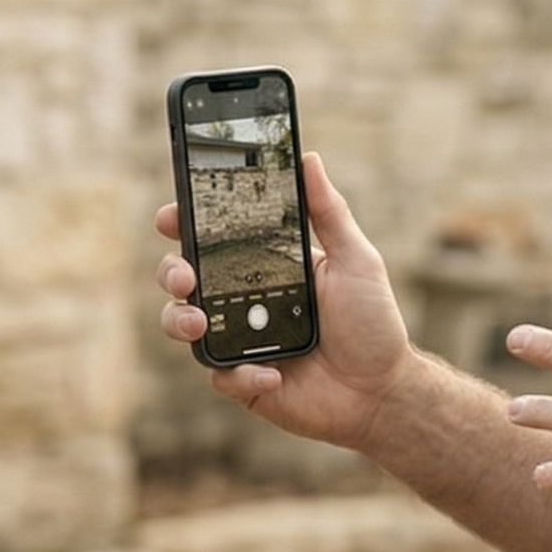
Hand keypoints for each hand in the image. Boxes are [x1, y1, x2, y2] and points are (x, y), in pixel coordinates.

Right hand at [155, 152, 419, 450]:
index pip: (212, 238)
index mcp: (263, 266)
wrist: (381, 391)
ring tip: (200, 323)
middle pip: (183, 278)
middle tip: (184, 277)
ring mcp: (238, 341)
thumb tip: (308, 159)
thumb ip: (329, 212)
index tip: (171, 216)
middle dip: (170, 272)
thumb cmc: (372, 323)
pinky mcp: (242, 381)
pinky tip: (273, 372)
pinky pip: (219, 374)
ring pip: (182, 324)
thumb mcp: (356, 260)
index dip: (183, 224)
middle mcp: (243, 300)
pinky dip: (240, 373)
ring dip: (180, 321)